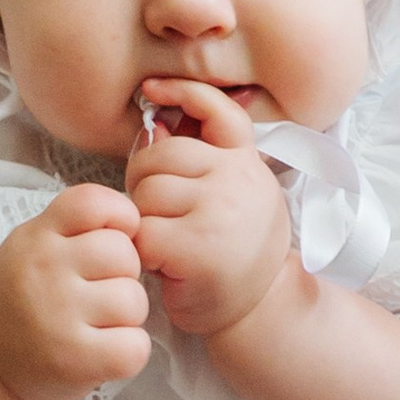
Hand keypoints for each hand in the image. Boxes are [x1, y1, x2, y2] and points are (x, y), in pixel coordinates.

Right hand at [0, 188, 150, 399]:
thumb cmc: (25, 296)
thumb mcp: (34, 245)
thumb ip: (77, 227)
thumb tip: (138, 224)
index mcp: (36, 237)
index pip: (94, 203)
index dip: (120, 216)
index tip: (113, 239)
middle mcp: (44, 271)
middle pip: (125, 254)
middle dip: (123, 274)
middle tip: (98, 292)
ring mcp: (58, 316)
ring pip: (134, 300)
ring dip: (127, 316)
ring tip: (98, 323)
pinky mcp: (74, 359)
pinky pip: (135, 346)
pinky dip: (129, 350)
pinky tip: (105, 349)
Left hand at [127, 83, 291, 340]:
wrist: (259, 310)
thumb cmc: (235, 254)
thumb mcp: (235, 197)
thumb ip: (205, 161)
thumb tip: (158, 122)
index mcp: (246, 163)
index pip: (219, 111)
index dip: (183, 91)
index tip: (151, 89)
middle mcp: (238, 179)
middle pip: (161, 154)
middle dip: (145, 181)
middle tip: (161, 216)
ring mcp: (219, 210)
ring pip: (147, 192)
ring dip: (143, 219)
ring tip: (167, 242)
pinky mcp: (195, 245)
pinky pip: (141, 230)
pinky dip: (141, 250)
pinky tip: (162, 263)